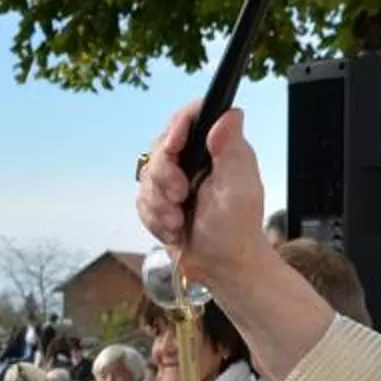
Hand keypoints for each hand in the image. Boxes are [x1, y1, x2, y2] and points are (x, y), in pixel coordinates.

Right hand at [137, 103, 270, 289]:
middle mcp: (196, 159)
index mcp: (219, 148)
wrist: (221, 266)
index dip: (177, 127)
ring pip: (146, 175)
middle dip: (164, 176)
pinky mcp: (161, 199)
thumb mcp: (239, 189)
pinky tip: (173, 228)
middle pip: (161, 145)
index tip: (174, 147)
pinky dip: (154, 217)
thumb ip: (232, 150)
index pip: (193, 116)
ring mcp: (176, 178)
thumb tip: (230, 115)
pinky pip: (141, 199)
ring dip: (159, 203)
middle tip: (180, 196)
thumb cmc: (236, 231)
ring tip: (179, 220)